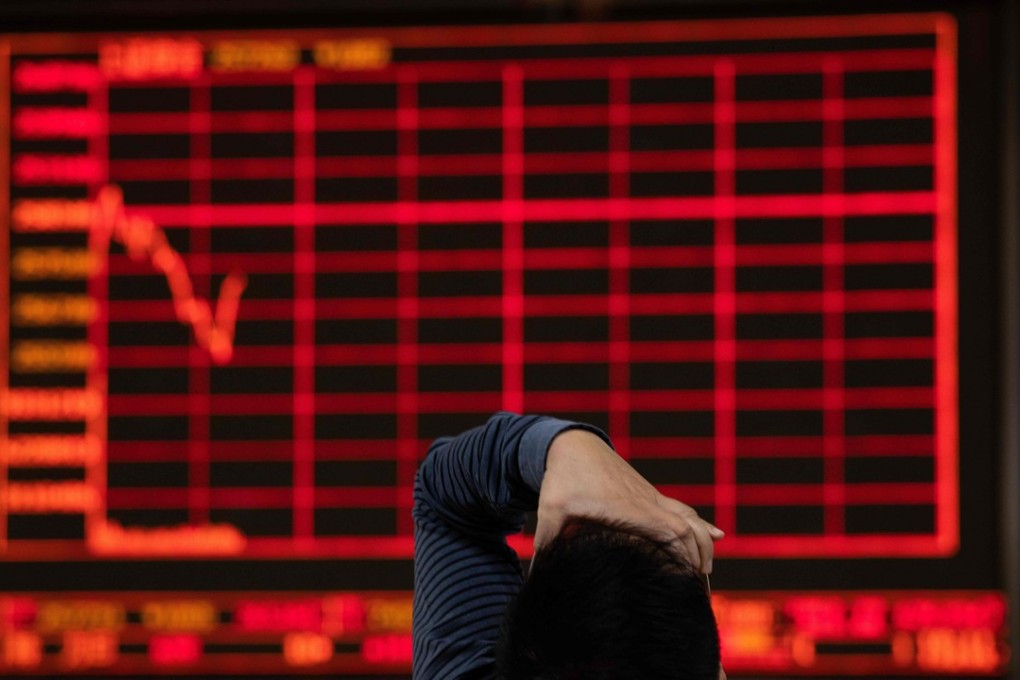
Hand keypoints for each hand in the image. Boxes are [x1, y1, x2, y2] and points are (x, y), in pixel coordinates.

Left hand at [535, 429, 723, 572]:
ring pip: (690, 519)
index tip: (690, 584)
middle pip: (688, 530)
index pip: (670, 532)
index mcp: (628, 509)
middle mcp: (647, 502)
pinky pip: (682, 509)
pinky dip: (700, 524)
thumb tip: (532, 580)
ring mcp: (651, 497)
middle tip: (700, 591)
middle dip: (699, 559)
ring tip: (706, 572)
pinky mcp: (648, 494)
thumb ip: (545, 545)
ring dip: (702, 544)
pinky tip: (717, 535)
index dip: (685, 557)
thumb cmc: (561, 479)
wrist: (572, 444)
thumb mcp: (549, 512)